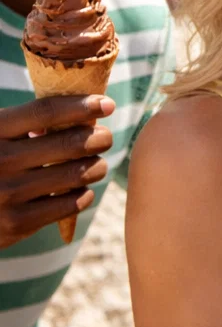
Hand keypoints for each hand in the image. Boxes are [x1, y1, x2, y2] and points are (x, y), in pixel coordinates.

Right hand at [0, 94, 114, 247]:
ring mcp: (7, 193)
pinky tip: (80, 189)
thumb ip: (32, 122)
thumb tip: (88, 109)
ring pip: (79, 173)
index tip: (108, 104)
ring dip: (97, 166)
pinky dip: (85, 194)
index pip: (46, 111)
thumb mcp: (2, 135)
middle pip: (71, 142)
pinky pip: (72, 203)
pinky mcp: (17, 222)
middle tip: (104, 138)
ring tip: (96, 165)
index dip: (82, 106)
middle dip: (99, 137)